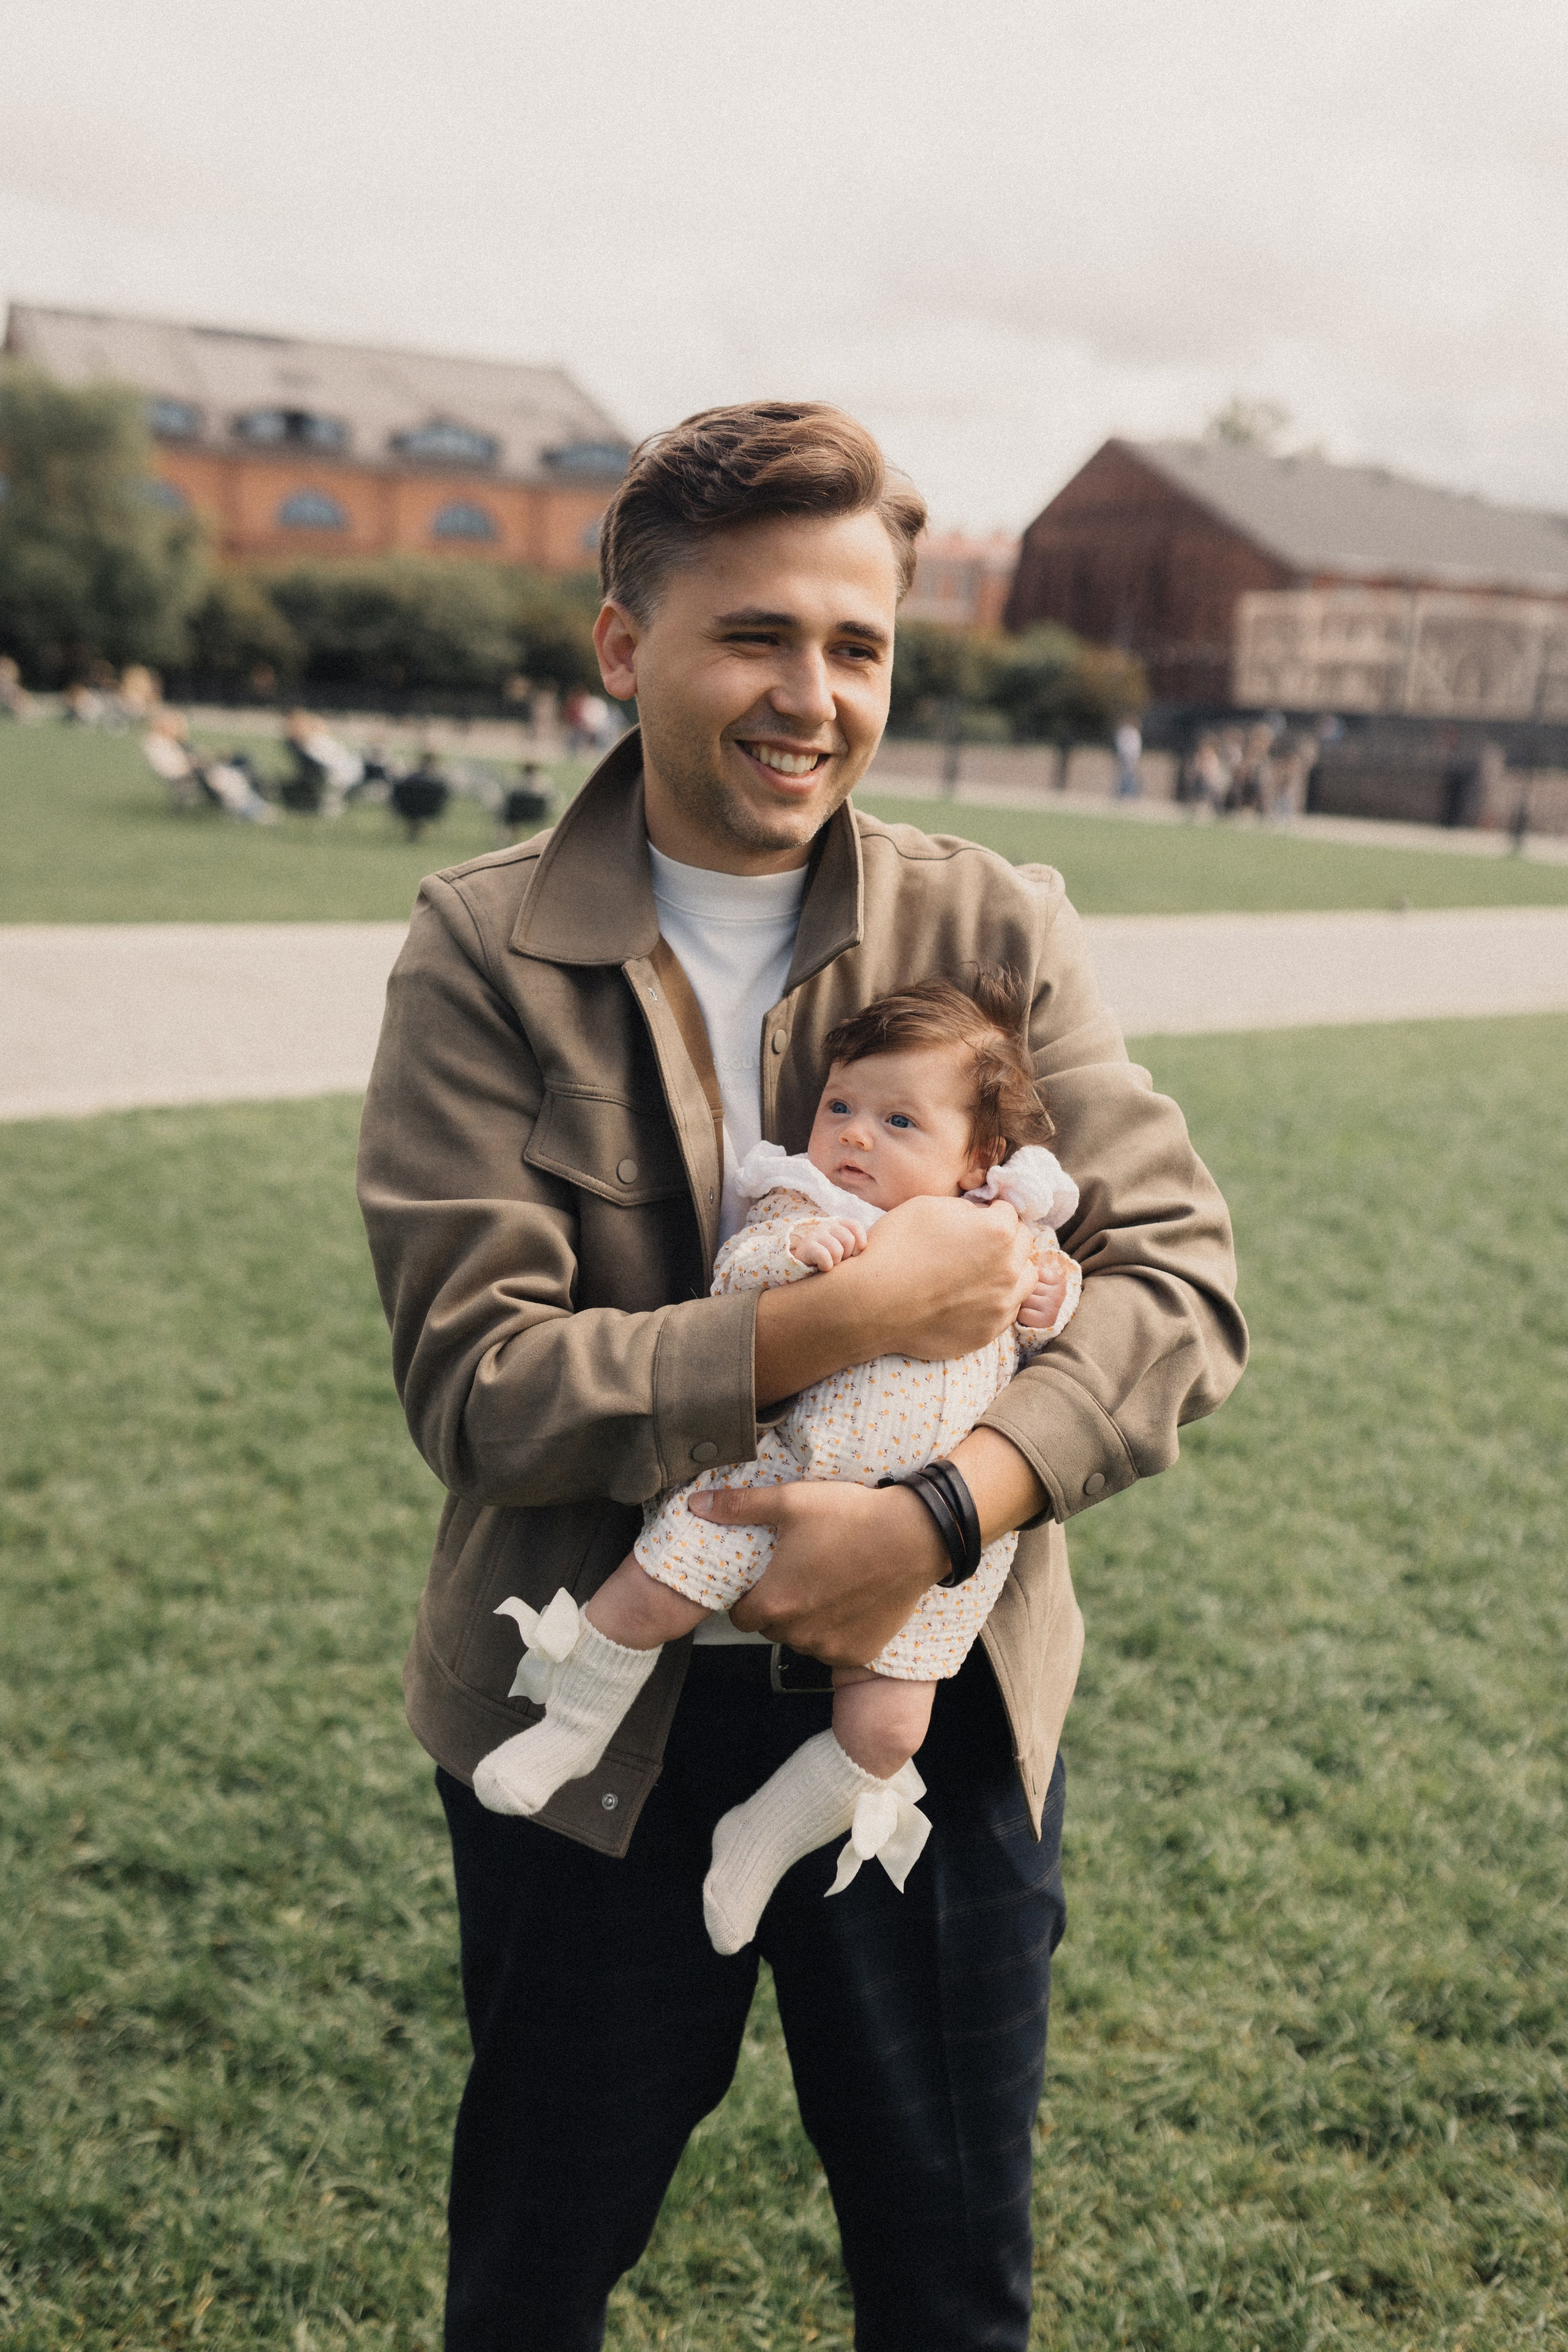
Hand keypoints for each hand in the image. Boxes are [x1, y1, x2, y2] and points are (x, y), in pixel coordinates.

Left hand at [694, 1480, 946, 1664]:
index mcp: (775, 1601)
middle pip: (772, 1628)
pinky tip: (850, 1600)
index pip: (738, 1617)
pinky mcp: (859, 1653)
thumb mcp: (792, 1501)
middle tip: (799, 1573)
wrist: (916, 1536)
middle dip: (778, 1606)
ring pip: (803, 1640)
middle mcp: (799, 1633)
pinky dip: (837, 1631)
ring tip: (827, 1582)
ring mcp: (831, 1647)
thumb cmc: (853, 1517)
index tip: (764, 1579)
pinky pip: (834, 1649)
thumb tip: (698, 1505)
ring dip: (807, 1621)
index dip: (747, 1597)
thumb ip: (740, 1507)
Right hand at [789, 1216, 866, 1271]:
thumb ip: (858, 1245)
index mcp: (839, 1224)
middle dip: (847, 1255)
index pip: (855, 1225)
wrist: (804, 1267)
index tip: (856, 1253)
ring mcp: (816, 1234)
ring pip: (837, 1250)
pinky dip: (826, 1266)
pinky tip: (822, 1267)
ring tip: (831, 1264)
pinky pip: (824, 1256)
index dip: (860, 1241)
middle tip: (840, 1261)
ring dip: (836, 1262)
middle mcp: (827, 1225)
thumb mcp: (846, 1250)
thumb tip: (877, 1249)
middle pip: (848, 1240)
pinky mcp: (806, 1246)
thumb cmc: (831, 1259)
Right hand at [853, 1196, 1036, 1359]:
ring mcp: (1001, 1305)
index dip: (990, 1213)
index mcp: (998, 1232)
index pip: (1009, 1214)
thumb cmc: (895, 1248)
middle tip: (976, 1245)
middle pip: (1023, 1246)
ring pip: (1024, 1282)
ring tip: (979, 1273)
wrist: (871, 1303)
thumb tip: (981, 1216)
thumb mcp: (928, 1206)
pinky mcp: (988, 1332)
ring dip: (1009, 1272)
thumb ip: (967, 1209)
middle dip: (1005, 1241)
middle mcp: (1009, 1269)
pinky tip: (967, 1299)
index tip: (977, 1219)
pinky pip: (1005, 1312)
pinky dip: (994, 1302)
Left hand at [1017, 1258, 1070, 1329]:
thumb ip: (1037, 1274)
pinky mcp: (1045, 1320)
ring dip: (1022, 1304)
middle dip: (1024, 1292)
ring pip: (1023, 1298)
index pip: (1033, 1272)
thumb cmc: (1046, 1304)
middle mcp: (1059, 1293)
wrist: (1060, 1329)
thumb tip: (1019, 1259)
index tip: (1035, 1289)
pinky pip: (1022, 1313)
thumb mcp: (1048, 1286)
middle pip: (1027, 1285)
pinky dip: (1022, 1316)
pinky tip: (1031, 1317)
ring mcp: (1052, 1306)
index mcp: (1059, 1281)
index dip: (1029, 1281)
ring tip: (1031, 1308)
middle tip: (1032, 1301)